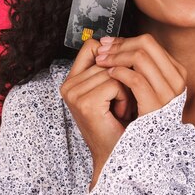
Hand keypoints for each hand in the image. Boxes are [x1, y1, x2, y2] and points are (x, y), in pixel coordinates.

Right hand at [59, 38, 136, 188]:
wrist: (116, 153)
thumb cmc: (119, 121)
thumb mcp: (112, 89)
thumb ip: (110, 66)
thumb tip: (123, 40)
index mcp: (71, 80)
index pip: (92, 45)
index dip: (113, 55)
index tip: (122, 74)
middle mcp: (68, 85)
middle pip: (107, 59)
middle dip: (124, 78)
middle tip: (122, 102)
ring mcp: (74, 94)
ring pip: (114, 71)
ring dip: (127, 90)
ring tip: (122, 108)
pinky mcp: (85, 102)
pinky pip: (116, 84)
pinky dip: (125, 98)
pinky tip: (120, 113)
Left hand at [94, 33, 187, 116]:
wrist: (137, 153)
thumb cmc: (135, 121)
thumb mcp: (142, 89)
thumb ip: (138, 67)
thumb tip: (116, 44)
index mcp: (176, 73)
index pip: (150, 43)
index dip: (125, 40)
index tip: (107, 44)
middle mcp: (176, 81)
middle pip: (146, 44)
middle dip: (119, 44)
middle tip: (101, 50)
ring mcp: (167, 93)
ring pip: (140, 57)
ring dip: (116, 56)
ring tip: (102, 62)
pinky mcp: (155, 106)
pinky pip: (136, 79)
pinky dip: (120, 73)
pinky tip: (109, 74)